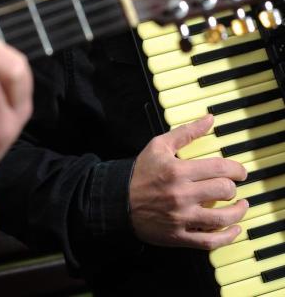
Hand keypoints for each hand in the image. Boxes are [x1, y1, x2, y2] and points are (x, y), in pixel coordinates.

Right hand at [129, 114, 248, 249]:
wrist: (118, 199)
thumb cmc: (140, 172)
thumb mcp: (159, 146)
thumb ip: (186, 132)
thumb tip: (209, 119)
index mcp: (177, 171)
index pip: (219, 168)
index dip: (236, 169)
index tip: (238, 171)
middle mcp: (181, 194)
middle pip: (224, 190)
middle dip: (233, 187)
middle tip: (232, 186)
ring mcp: (181, 217)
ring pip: (222, 217)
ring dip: (238, 211)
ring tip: (240, 206)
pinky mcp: (178, 235)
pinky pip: (209, 240)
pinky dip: (226, 237)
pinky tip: (234, 229)